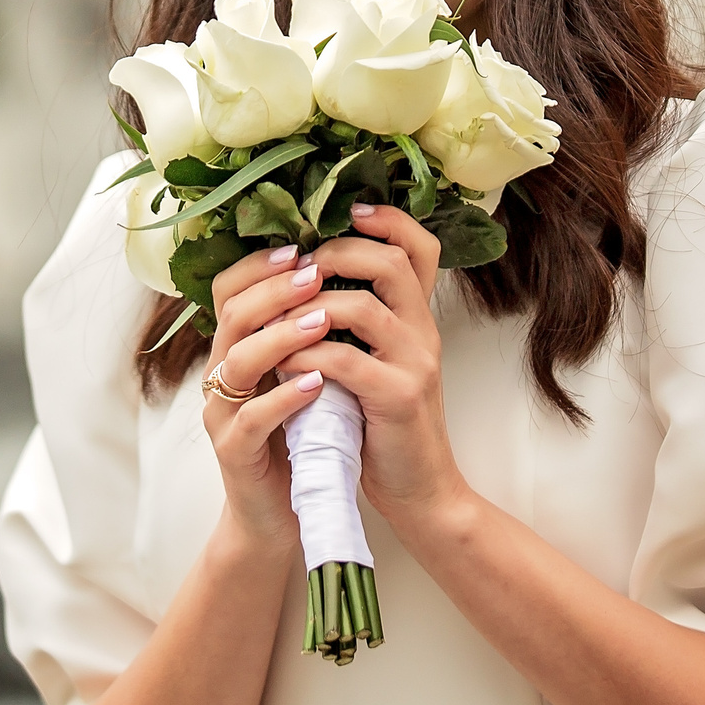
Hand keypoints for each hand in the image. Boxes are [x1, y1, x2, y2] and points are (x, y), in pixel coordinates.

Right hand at [199, 245, 332, 547]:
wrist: (289, 512)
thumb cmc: (302, 437)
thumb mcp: (305, 374)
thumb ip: (309, 332)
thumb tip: (342, 274)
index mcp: (236, 349)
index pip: (230, 290)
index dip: (260, 266)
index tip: (302, 248)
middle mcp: (221, 376)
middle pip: (231, 315)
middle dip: (274, 290)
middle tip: (315, 274)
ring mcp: (223, 415)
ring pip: (236, 362)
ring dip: (280, 337)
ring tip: (323, 322)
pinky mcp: (234, 454)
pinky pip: (250, 420)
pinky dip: (283, 398)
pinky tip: (316, 384)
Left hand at [277, 203, 465, 524]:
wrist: (420, 492)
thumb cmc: (385, 426)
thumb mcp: (381, 363)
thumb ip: (360, 325)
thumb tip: (309, 278)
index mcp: (420, 319)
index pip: (420, 248)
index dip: (387, 219)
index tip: (349, 211)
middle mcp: (425, 333)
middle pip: (390, 263)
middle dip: (337, 253)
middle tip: (300, 265)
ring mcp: (415, 365)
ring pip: (363, 307)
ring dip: (311, 306)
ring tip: (279, 316)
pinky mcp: (397, 399)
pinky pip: (344, 360)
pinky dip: (306, 354)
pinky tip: (283, 361)